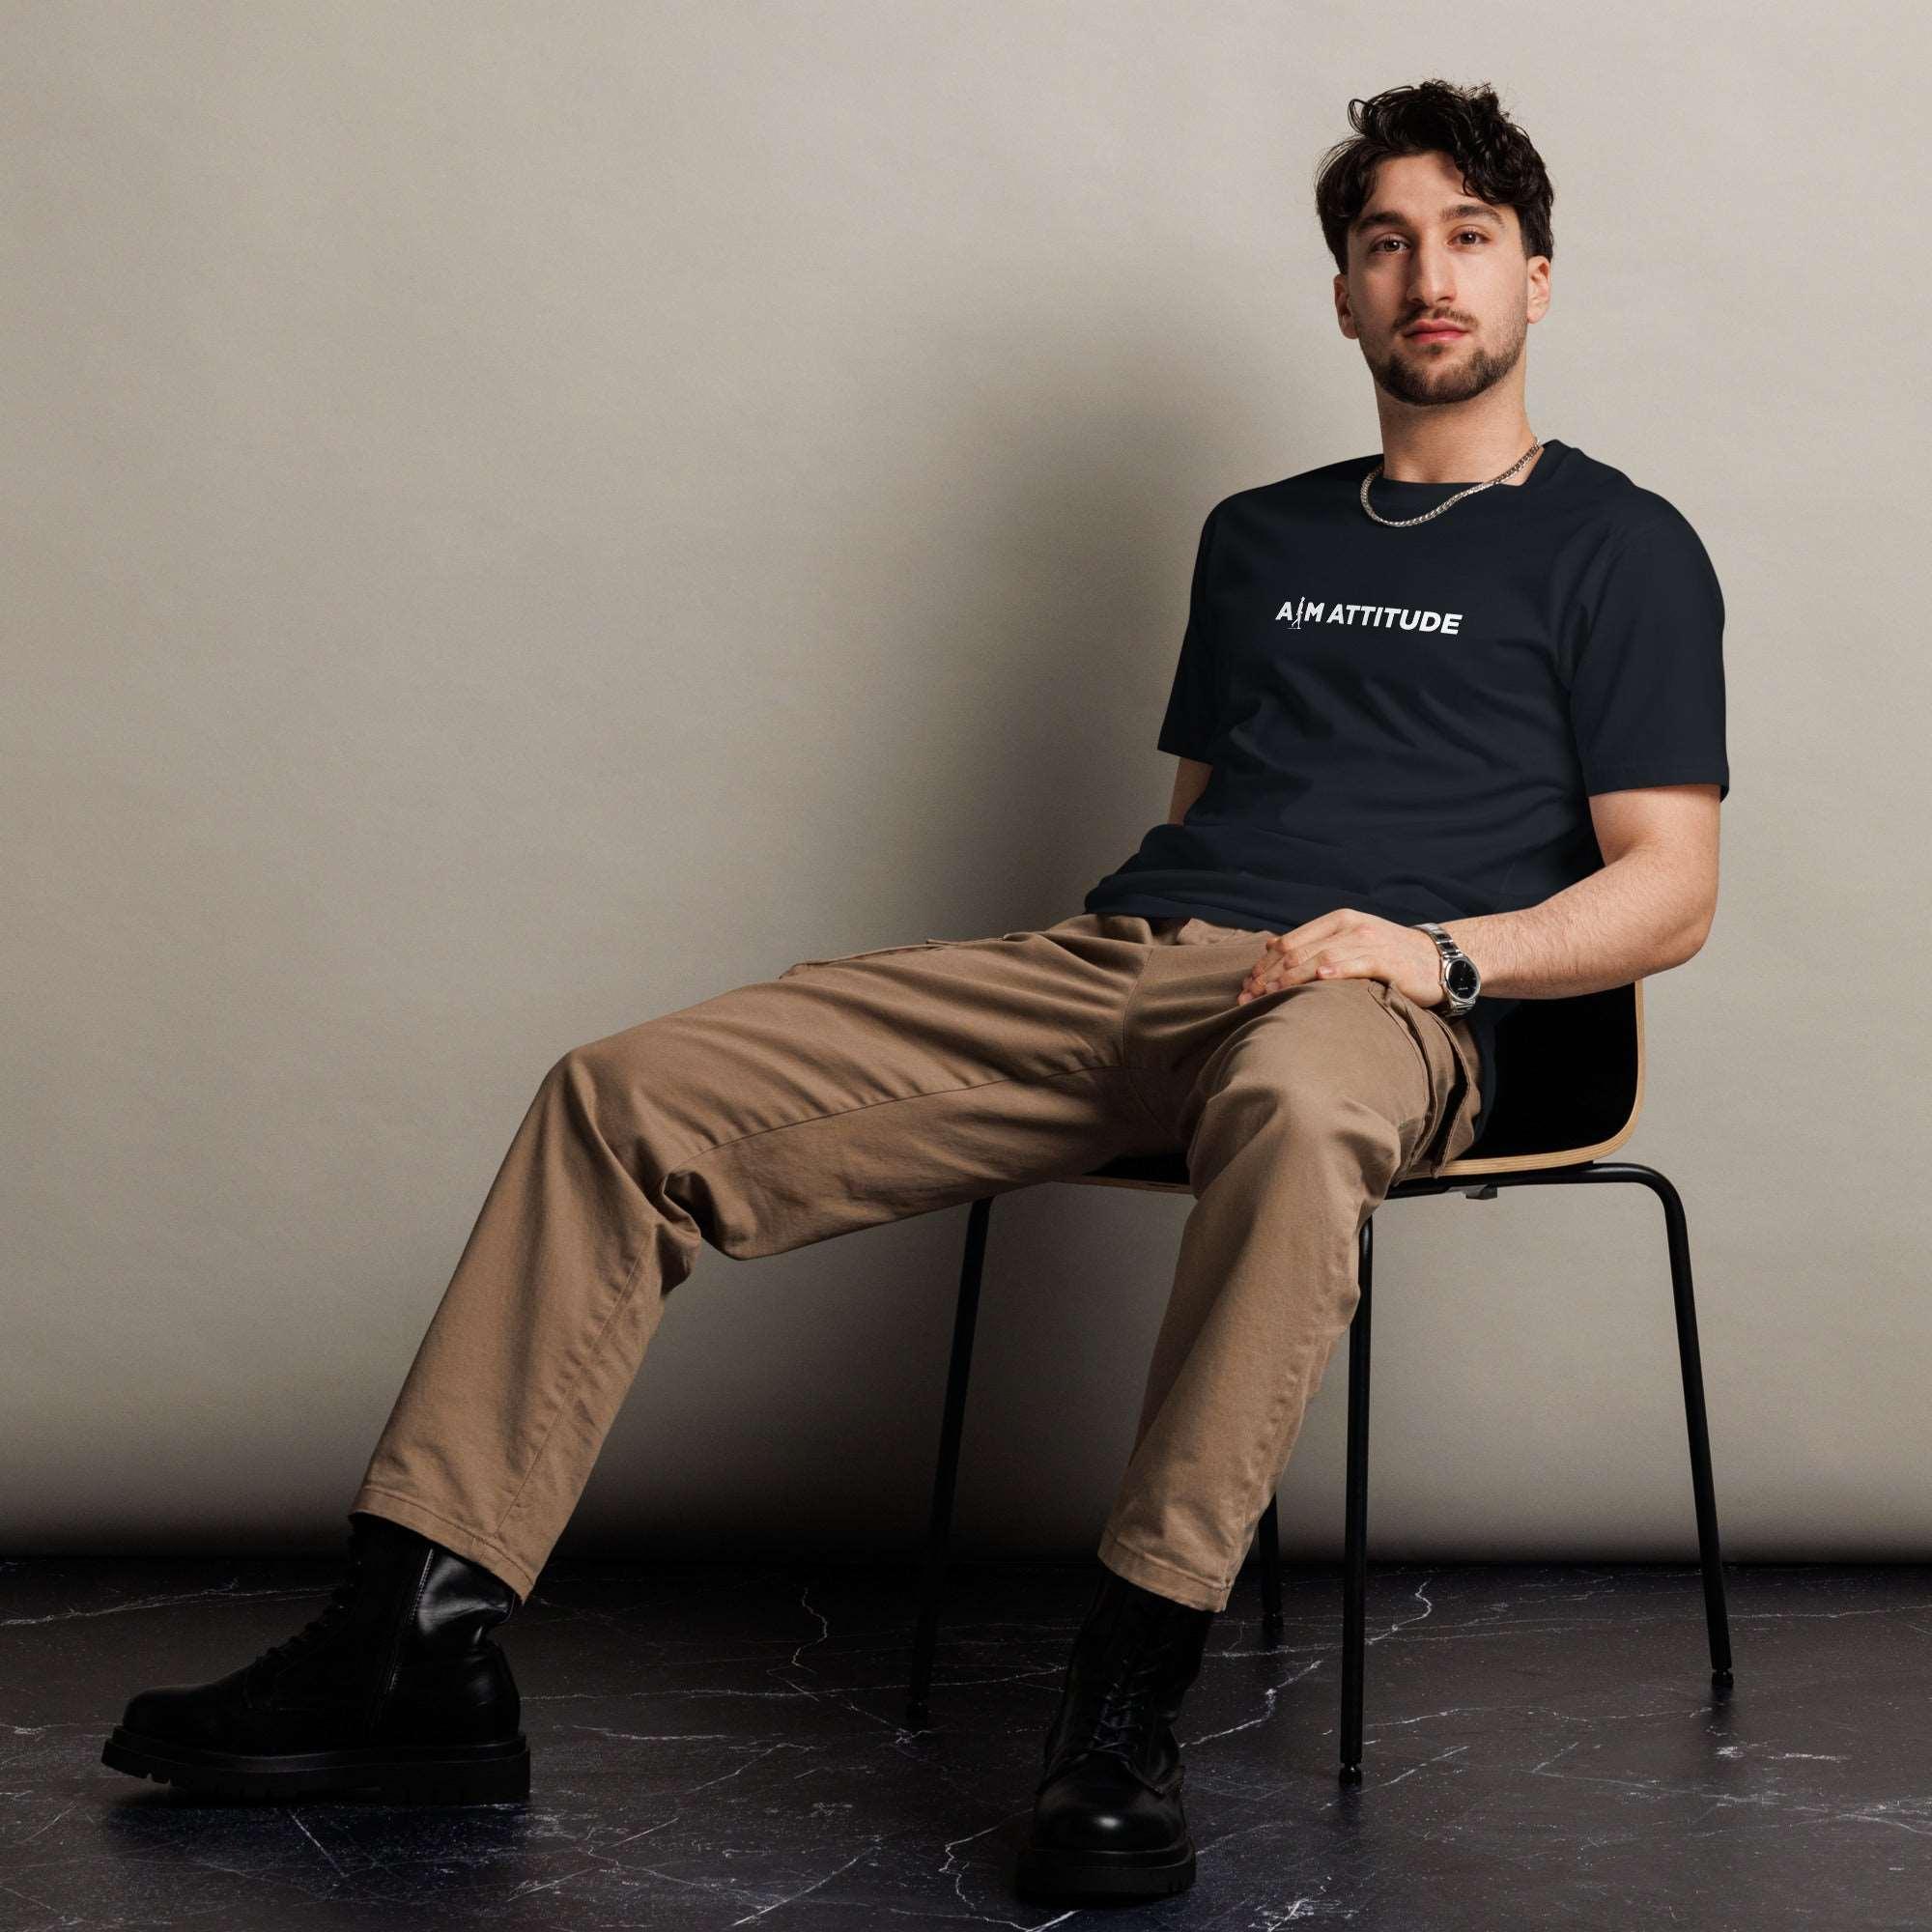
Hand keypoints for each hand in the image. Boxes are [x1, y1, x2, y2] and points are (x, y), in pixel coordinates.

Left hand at [1235, 909, 1445, 1008]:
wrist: (1436, 959)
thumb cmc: (1387, 955)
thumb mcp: (1348, 940)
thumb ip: (1314, 943)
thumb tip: (1271, 947)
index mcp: (1337, 921)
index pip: (1290, 941)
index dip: (1265, 965)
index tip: (1247, 986)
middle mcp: (1350, 927)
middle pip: (1300, 951)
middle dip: (1271, 975)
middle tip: (1249, 997)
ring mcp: (1368, 941)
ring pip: (1322, 957)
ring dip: (1292, 977)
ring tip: (1271, 993)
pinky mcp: (1386, 960)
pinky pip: (1357, 963)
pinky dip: (1336, 970)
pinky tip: (1319, 978)